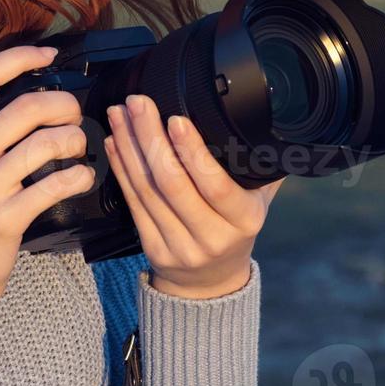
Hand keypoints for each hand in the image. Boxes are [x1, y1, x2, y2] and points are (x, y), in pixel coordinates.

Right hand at [0, 45, 96, 332]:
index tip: (48, 55)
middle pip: (24, 107)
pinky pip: (52, 186)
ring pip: (44, 144)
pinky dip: (77, 176)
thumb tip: (6, 95)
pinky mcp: (3, 220)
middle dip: (62, 104)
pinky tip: (83, 176)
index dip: (20, 58)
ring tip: (80, 146)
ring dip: (74, 139)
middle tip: (76, 113)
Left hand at [105, 94, 284, 299]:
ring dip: (130, 147)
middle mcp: (212, 237)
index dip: (193, 152)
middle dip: (151, 137)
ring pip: (147, 190)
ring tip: (120, 114)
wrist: (211, 282)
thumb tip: (269, 118)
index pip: (216, 185)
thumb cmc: (236, 227)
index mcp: (244, 220)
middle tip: (138, 103)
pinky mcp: (152, 249)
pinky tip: (115, 142)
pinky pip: (132, 202)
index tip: (176, 118)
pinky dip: (121, 168)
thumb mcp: (259, 200)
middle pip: (172, 183)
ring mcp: (179, 246)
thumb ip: (262, 165)